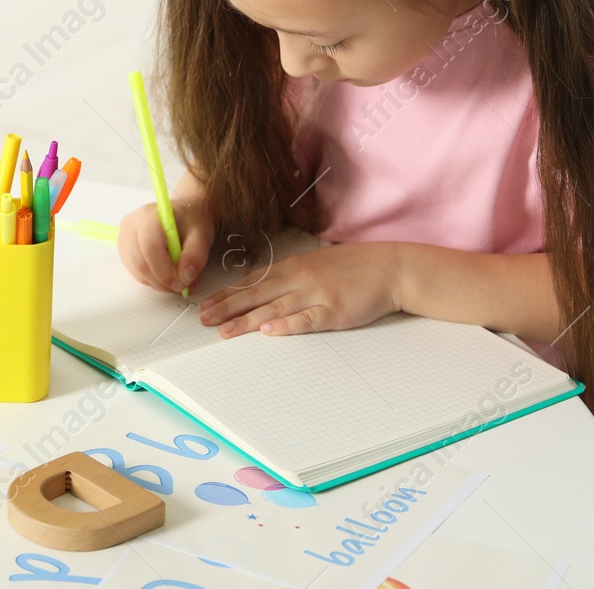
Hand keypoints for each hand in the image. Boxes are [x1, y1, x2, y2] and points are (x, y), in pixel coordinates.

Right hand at [117, 173, 214, 293]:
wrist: (184, 213)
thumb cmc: (191, 220)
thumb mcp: (202, 235)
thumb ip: (196, 255)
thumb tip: (185, 278)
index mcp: (148, 215)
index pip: (150, 248)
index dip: (164, 271)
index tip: (181, 284)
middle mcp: (131, 225)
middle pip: (140, 263)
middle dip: (162, 281)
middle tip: (183, 286)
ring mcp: (124, 238)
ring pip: (137, 271)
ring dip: (159, 283)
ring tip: (179, 280)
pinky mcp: (125, 250)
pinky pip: (136, 273)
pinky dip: (153, 280)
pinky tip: (168, 275)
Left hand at [199, 241, 405, 336]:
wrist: (390, 267)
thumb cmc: (354, 266)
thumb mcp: (316, 262)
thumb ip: (290, 273)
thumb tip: (264, 284)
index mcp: (294, 266)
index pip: (253, 281)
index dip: (227, 294)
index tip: (206, 304)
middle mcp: (300, 278)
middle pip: (257, 294)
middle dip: (227, 307)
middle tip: (203, 319)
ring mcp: (317, 294)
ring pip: (275, 308)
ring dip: (247, 320)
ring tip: (225, 331)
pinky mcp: (334, 311)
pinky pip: (307, 319)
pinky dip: (287, 325)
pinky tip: (269, 331)